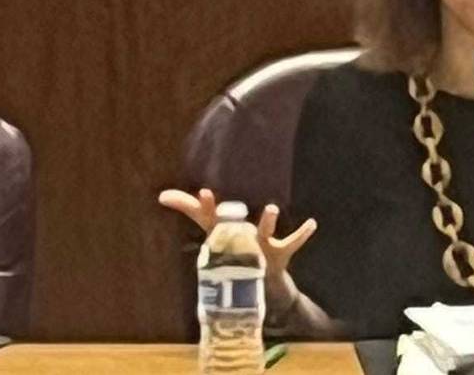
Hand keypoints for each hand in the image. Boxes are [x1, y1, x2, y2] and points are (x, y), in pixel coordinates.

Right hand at [158, 188, 317, 279]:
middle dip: (227, 215)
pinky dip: (302, 233)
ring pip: (263, 234)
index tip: (203, 191)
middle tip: (224, 201)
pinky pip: (292, 243)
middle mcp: (239, 239)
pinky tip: (312, 223)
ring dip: (267, 222)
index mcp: (223, 232)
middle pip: (232, 226)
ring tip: (272, 208)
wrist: (258, 282)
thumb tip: (160, 195)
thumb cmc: (233, 247)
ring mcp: (259, 248)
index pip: (209, 217)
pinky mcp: (279, 253)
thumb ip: (189, 209)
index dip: (206, 206)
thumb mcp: (212, 228)